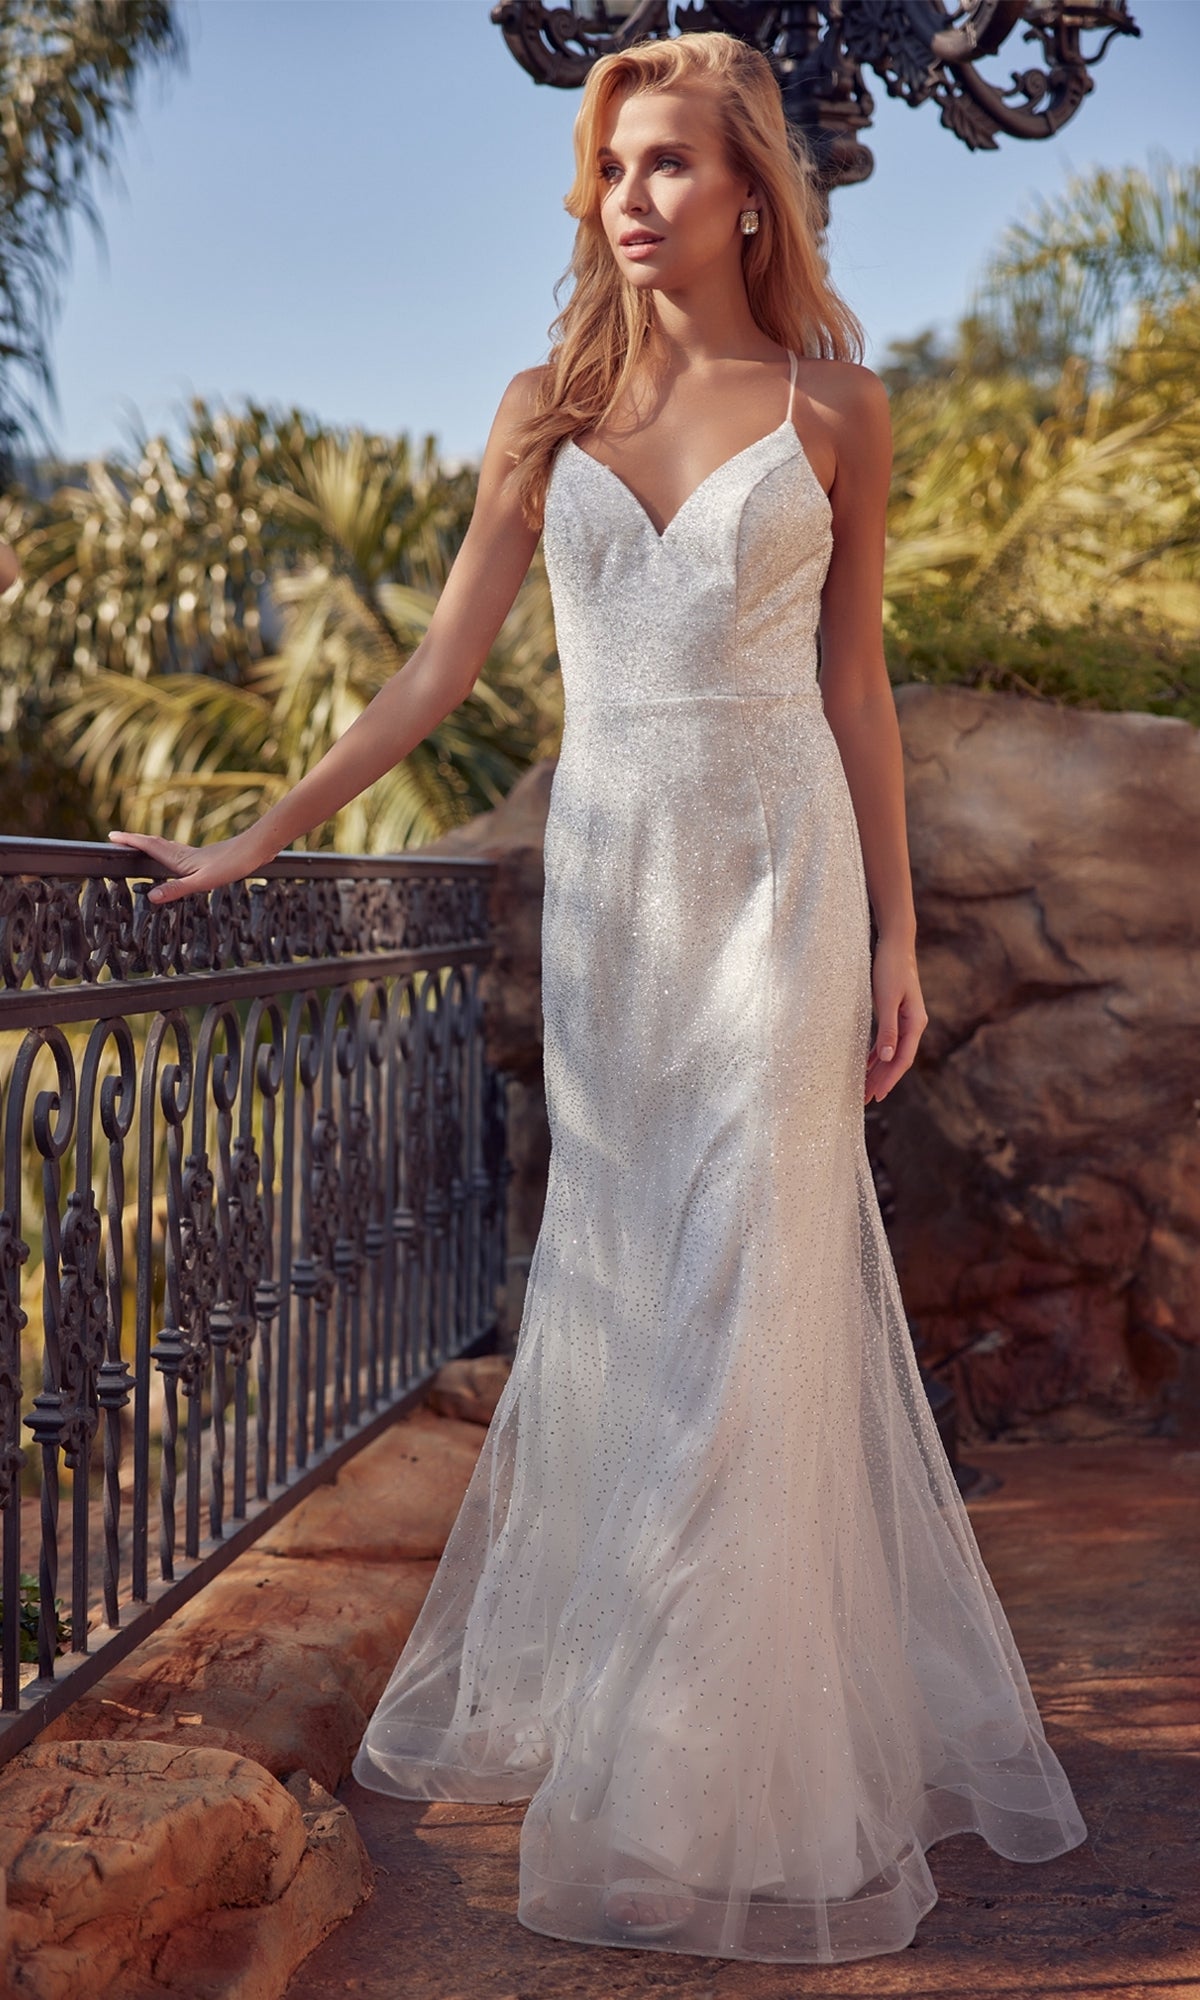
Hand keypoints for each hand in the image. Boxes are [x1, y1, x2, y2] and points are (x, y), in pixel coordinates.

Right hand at [106, 828, 271, 905]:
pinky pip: (180, 853)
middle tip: (118, 838)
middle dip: (135, 841)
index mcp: (179, 859)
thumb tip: (151, 897)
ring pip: (167, 847)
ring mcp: (196, 855)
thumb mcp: (203, 882)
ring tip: (141, 845)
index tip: (111, 836)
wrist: (256, 849)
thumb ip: (177, 889)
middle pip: (154, 844)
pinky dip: (169, 852)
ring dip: (151, 844)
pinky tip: (179, 858)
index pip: (148, 846)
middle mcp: (184, 854)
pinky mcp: (207, 858)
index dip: (130, 841)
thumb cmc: (232, 865)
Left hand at [865, 933, 927, 1103]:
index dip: (889, 1078)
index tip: (877, 1095)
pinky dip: (876, 1054)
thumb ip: (888, 1029)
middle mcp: (913, 1024)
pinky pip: (886, 1041)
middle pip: (897, 1059)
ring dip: (878, 1070)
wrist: (895, 943)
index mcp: (915, 1023)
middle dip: (881, 1080)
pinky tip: (866, 1064)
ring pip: (891, 1052)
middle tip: (865, 1099)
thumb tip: (886, 1058)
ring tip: (864, 1087)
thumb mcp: (887, 1000)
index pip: (902, 1058)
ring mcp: (905, 1019)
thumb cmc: (890, 968)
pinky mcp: (895, 1013)